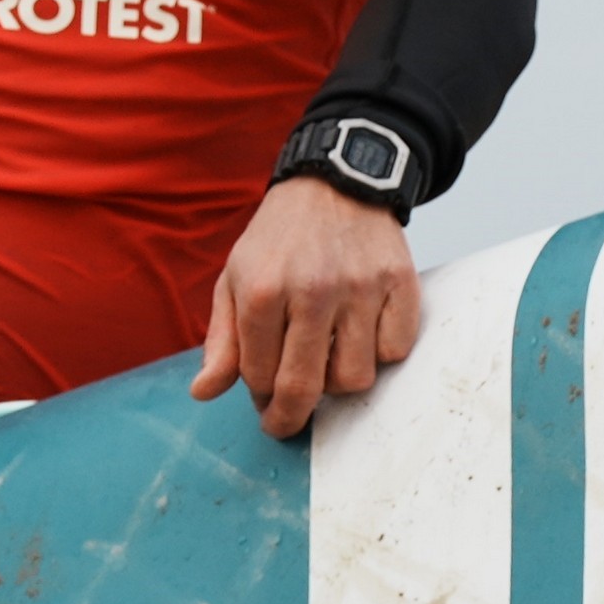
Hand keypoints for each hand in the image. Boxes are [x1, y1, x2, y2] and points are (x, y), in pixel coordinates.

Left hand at [191, 175, 423, 438]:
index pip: (260, 377)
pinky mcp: (399, 283)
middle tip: (290, 421)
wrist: (334, 182)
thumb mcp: (235, 278)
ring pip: (356, 378)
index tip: (264, 405)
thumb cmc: (279, 237)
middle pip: (305, 387)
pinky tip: (361, 337)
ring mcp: (360, 287)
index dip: (261, 400)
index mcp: (262, 290)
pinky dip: (379, 355)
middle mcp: (311, 290)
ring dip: (339, 383)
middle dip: (293, 417)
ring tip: (326, 361)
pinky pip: (395, 351)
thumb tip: (203, 393)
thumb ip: (221, 341)